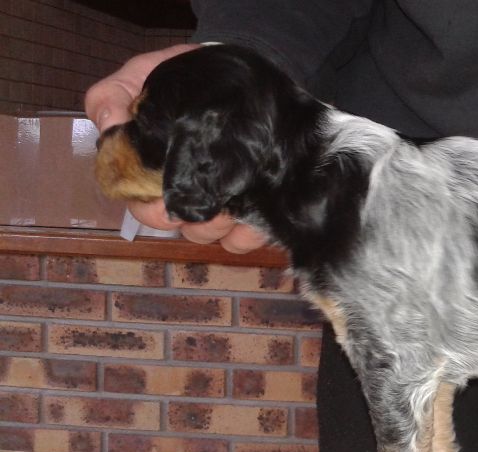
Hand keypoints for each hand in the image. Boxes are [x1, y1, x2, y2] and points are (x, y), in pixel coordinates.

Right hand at [85, 44, 268, 253]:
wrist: (239, 72)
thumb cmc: (184, 77)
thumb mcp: (139, 76)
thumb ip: (113, 97)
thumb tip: (108, 124)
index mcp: (153, 175)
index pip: (144, 209)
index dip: (153, 211)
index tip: (166, 198)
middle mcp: (185, 193)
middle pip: (180, 229)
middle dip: (191, 221)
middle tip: (208, 201)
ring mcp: (219, 203)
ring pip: (212, 236)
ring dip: (219, 226)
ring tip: (233, 203)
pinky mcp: (253, 206)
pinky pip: (246, 237)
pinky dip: (247, 234)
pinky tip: (252, 214)